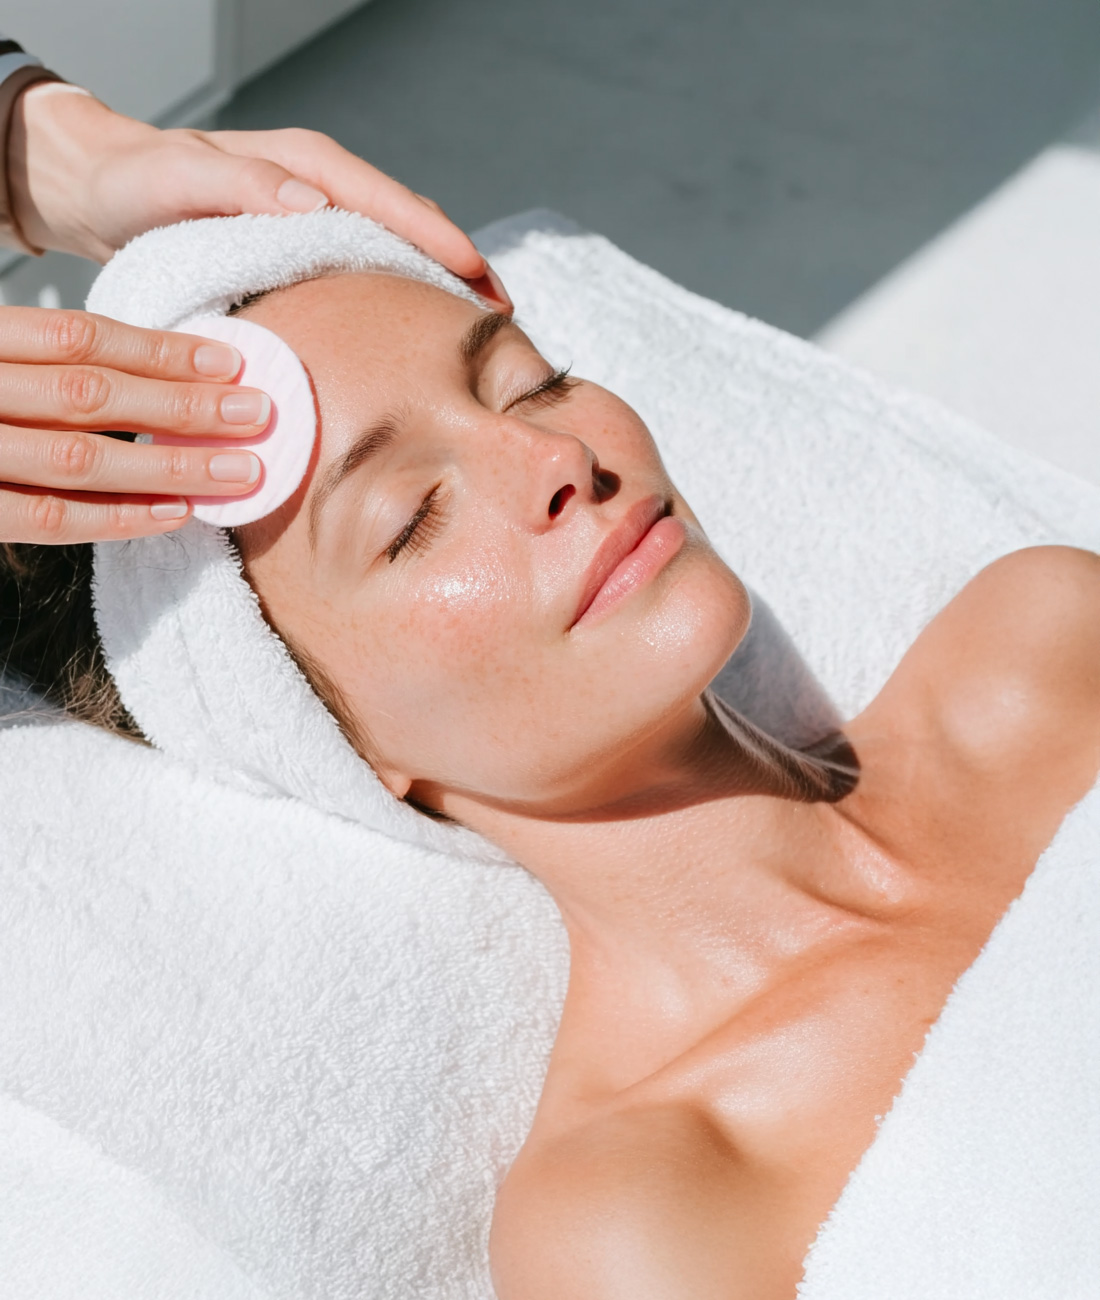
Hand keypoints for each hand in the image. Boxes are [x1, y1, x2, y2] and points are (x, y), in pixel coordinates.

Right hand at [0, 306, 280, 543]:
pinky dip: (117, 516)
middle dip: (183, 406)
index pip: (78, 338)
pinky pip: (50, 517)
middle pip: (91, 394)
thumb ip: (44, 365)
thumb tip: (157, 376)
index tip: (229, 363)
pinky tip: (176, 511)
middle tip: (257, 415)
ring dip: (170, 466)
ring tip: (240, 471)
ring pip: (80, 459)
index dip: (159, 351)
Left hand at [8, 84, 509, 307]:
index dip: (439, 241)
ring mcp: (319, 215)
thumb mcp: (178, 178)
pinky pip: (372, 264)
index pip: (389, 202)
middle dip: (462, 264)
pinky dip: (405, 289)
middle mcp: (322, 186)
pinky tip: (420, 324)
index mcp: (304, 166)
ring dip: (442, 282)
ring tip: (482, 324)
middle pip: (411, 222)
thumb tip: (314, 203)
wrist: (106, 190)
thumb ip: (240, 186)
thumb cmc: (137, 184)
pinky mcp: (310, 245)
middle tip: (504, 315)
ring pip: (398, 244)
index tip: (480, 277)